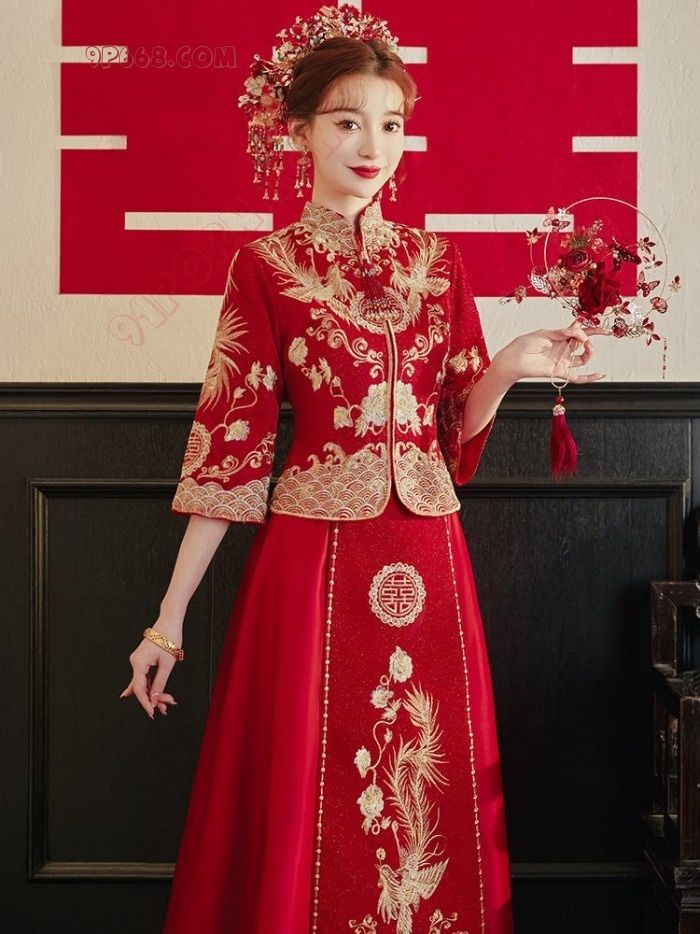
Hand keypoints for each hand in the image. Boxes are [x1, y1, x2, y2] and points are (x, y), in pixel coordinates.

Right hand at [120, 622, 180, 718]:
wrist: (170, 621)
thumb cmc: (170, 638)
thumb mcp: (167, 663)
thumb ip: (160, 682)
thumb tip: (155, 698)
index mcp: (138, 663)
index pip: (139, 689)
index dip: (146, 703)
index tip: (152, 713)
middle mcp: (135, 662)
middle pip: (141, 687)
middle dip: (153, 699)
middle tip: (166, 708)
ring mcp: (138, 660)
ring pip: (144, 682)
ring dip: (154, 693)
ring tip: (166, 703)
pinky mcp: (143, 659)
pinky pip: (145, 676)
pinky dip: (152, 685)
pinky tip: (152, 697)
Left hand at [492, 321, 614, 383]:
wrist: (514, 360)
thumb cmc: (525, 344)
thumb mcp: (545, 333)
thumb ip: (563, 332)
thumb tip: (580, 331)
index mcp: (560, 336)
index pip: (579, 332)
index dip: (592, 330)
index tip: (604, 330)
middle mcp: (563, 348)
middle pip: (583, 343)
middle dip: (588, 339)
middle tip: (584, 338)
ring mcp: (563, 361)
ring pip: (583, 358)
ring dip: (590, 352)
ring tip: (588, 348)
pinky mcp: (560, 372)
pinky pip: (578, 377)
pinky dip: (589, 378)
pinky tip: (599, 375)